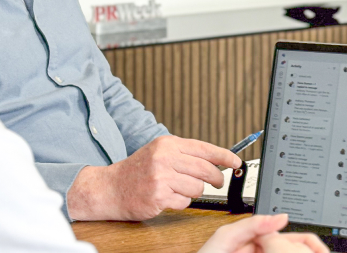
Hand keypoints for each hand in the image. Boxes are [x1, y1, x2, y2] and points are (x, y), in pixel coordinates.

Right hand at [66, 135, 240, 220]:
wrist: (109, 188)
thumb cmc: (137, 170)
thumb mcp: (159, 152)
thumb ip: (185, 153)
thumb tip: (216, 159)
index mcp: (167, 144)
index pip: (205, 149)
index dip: (225, 156)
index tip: (237, 162)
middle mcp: (164, 158)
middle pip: (206, 170)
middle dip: (217, 178)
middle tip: (218, 182)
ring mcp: (161, 178)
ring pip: (197, 188)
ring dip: (193, 192)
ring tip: (179, 189)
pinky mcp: (158, 196)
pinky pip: (184, 202)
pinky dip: (180, 202)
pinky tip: (168, 198)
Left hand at [200, 215, 328, 252]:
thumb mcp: (226, 236)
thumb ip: (253, 224)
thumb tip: (282, 216)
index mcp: (252, 239)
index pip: (284, 236)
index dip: (300, 239)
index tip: (315, 245)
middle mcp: (257, 251)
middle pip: (288, 248)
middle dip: (301, 248)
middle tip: (315, 251)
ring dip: (296, 252)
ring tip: (310, 252)